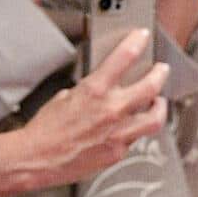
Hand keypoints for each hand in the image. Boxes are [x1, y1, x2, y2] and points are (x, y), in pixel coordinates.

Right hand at [12, 31, 168, 190]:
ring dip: (160, 107)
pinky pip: (136, 138)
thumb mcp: (64, 97)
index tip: (142, 37)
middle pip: (151, 86)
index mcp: (95, 91)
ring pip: (155, 118)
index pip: (124, 57)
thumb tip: (101, 88)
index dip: (137, 42)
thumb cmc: (45, 130)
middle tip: (161, 70)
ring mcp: (118, 133)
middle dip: (160, 74)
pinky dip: (135, 130)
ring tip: (159, 102)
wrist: (35, 159)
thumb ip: (89, 91)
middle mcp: (111, 110)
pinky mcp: (117, 152)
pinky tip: (132, 127)